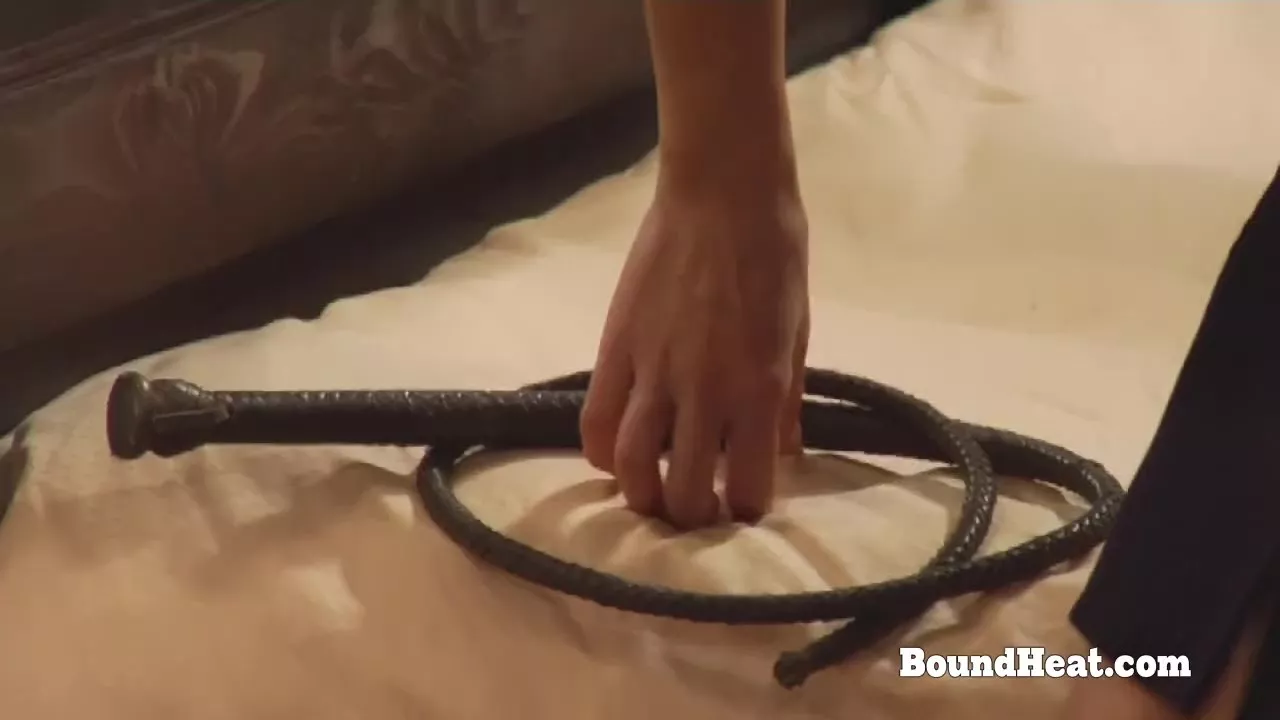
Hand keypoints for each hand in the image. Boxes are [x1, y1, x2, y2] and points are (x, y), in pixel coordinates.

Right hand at [581, 178, 808, 528]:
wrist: (722, 194)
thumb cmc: (775, 257)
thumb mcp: (798, 332)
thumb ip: (789, 399)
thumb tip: (784, 451)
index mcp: (759, 391)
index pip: (745, 488)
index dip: (745, 511)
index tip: (743, 506)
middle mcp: (705, 394)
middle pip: (685, 494)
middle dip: (692, 517)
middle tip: (695, 511)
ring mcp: (654, 373)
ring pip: (633, 468)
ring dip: (642, 497)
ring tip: (652, 497)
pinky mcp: (615, 349)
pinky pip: (596, 422)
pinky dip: (603, 453)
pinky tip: (616, 457)